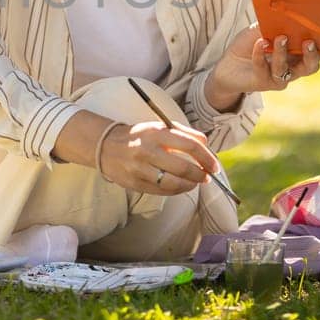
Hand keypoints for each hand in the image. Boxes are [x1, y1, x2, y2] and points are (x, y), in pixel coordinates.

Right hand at [97, 121, 218, 194]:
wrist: (106, 146)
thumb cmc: (139, 136)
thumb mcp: (160, 127)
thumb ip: (184, 133)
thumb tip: (206, 144)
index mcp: (156, 133)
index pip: (190, 146)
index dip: (206, 157)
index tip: (214, 165)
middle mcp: (147, 151)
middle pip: (183, 167)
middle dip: (200, 175)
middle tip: (207, 176)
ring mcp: (139, 169)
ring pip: (173, 184)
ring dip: (189, 185)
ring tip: (195, 183)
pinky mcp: (135, 184)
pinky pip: (161, 192)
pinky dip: (176, 191)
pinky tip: (181, 187)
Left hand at [208, 25, 319, 100]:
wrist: (228, 65)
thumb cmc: (249, 44)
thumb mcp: (262, 29)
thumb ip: (274, 24)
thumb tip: (286, 14)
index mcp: (298, 53)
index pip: (319, 52)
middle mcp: (293, 68)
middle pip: (310, 67)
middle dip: (312, 55)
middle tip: (308, 42)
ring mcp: (278, 78)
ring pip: (286, 70)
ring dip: (283, 53)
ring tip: (279, 38)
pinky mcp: (262, 83)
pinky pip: (264, 69)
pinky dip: (260, 55)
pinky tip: (259, 44)